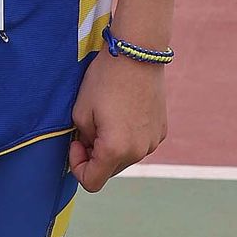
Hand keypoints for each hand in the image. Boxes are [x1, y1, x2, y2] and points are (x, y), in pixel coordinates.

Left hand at [68, 47, 168, 191]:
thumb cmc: (104, 80)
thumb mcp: (80, 112)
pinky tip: (122, 113)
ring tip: (106, 117)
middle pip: (109, 171)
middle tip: (87, 128)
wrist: (137, 54)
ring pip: (125, 158)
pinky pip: (139, 144)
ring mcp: (153, 142)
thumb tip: (90, 149)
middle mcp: (138, 152)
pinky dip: (127, 137)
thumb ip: (82, 139)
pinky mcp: (161, 131)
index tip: (75, 143)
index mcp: (115, 150)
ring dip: (111, 147)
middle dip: (94, 156)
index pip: (92, 182)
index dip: (77, 166)